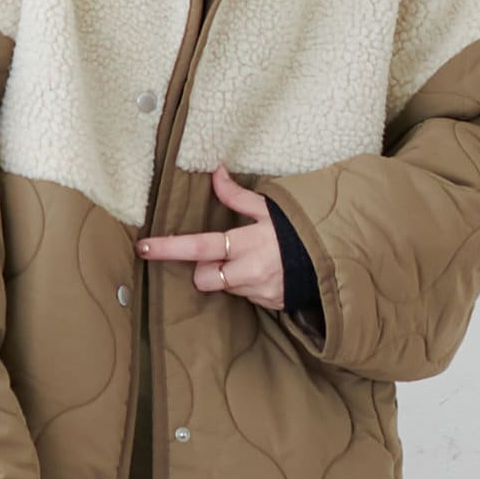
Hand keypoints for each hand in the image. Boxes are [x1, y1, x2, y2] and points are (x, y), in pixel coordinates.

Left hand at [134, 166, 284, 310]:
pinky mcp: (269, 305)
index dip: (168, 248)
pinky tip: (266, 272)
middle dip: (206, 269)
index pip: (198, 247)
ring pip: (225, 288)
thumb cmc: (299, 229)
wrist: (336, 259)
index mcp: (247, 243)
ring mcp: (259, 291)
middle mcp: (249, 271)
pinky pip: (246, 297)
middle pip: (203, 278)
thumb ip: (237, 197)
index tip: (143, 247)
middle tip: (223, 255)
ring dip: (230, 276)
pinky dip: (249, 285)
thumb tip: (216, 173)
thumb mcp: (270, 208)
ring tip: (252, 261)